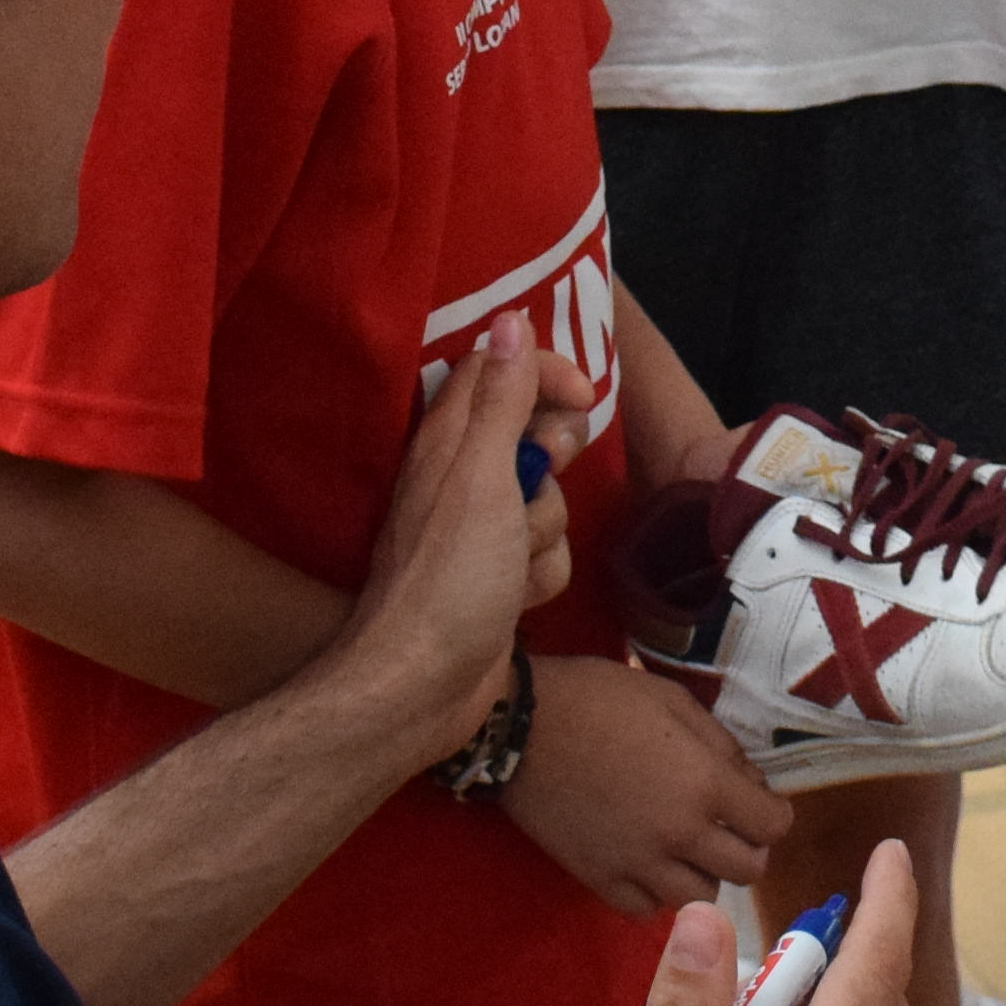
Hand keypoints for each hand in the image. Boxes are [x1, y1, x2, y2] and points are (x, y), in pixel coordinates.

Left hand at [328, 333, 561, 746]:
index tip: (582, 397)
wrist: (423, 688)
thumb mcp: (481, 478)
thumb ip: (501, 400)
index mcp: (446, 442)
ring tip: (514, 564)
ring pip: (548, 503)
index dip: (546, 373)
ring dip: (546, 533)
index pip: (501, 370)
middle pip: (535, 437)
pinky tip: (517, 600)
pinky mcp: (498, 579)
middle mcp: (460, 478)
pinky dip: (541, 576)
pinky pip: (545, 556)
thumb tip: (511, 317)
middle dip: (554, 464)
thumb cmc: (449, 579)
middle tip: (541, 480)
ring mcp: (480, 532)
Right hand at [499, 657, 790, 914]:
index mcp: (705, 785)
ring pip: (700, 899)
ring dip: (704, 875)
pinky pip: (645, 909)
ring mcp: (638, 864)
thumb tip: (750, 783)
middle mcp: (680, 835)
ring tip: (688, 850)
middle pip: (746, 870)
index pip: (773, 827)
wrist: (518, 725)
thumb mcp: (673, 700)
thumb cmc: (599, 698)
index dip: (773, 814)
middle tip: (729, 828)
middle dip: (749, 848)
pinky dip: (655, 893)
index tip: (759, 804)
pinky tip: (648, 866)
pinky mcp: (599, 880)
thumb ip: (721, 746)